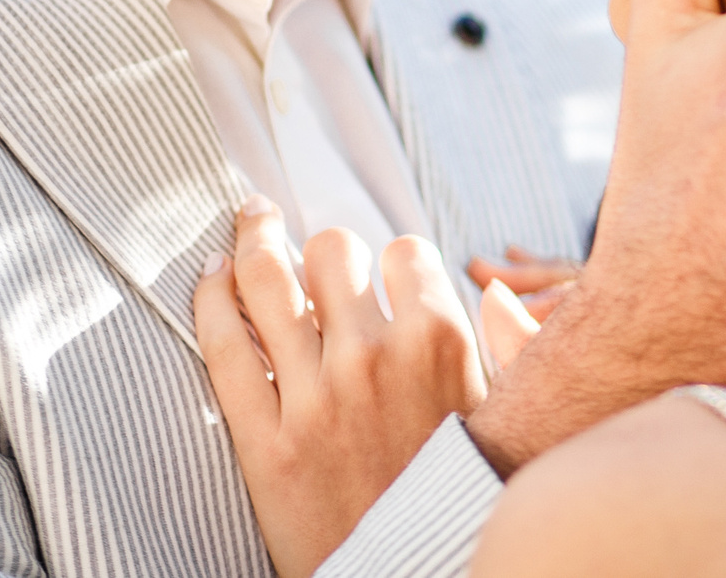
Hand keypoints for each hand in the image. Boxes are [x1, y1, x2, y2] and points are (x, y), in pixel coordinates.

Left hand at [194, 199, 486, 577]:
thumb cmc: (466, 502)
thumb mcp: (509, 421)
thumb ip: (513, 347)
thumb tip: (496, 289)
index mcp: (442, 344)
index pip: (405, 251)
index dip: (391, 261)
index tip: (379, 276)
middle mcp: (376, 359)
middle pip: (332, 250)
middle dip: (326, 252)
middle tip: (313, 260)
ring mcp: (316, 398)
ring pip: (269, 279)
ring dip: (255, 239)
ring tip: (250, 224)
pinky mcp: (265, 442)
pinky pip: (224, 343)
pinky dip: (211, 296)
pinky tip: (213, 276)